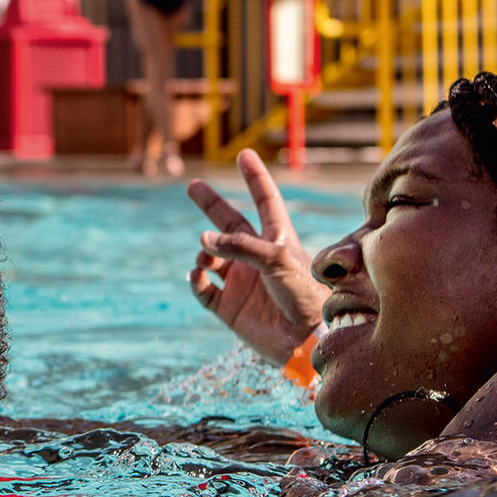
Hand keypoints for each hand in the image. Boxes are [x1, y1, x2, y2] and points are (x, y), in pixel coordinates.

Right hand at [185, 149, 328, 364]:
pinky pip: (202, 287)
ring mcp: (241, 282)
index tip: (244, 155)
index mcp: (276, 239)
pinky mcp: (229, 307)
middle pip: (228, 223)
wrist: (305, 340)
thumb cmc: (302, 295)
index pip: (264, 201)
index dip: (254, 178)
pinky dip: (196, 279)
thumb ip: (239, 245)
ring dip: (203, 252)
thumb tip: (202, 241)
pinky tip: (199, 275)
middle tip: (192, 185)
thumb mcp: (276, 259)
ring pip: (210, 257)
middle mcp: (256, 257)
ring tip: (206, 258)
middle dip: (211, 204)